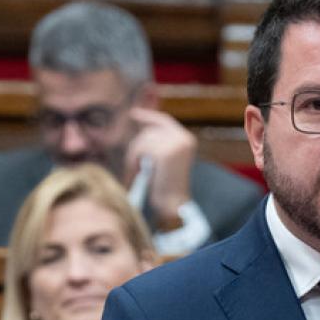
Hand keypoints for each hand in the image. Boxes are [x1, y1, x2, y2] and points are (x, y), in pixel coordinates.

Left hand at [126, 107, 196, 228]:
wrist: (173, 206)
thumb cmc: (167, 189)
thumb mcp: (165, 162)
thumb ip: (157, 145)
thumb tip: (142, 132)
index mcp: (187, 140)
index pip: (164, 121)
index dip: (148, 116)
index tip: (133, 113)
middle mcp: (183, 138)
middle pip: (149, 131)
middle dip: (137, 147)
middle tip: (133, 167)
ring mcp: (175, 144)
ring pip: (142, 140)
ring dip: (134, 157)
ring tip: (135, 173)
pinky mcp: (164, 152)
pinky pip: (140, 149)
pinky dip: (133, 162)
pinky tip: (136, 174)